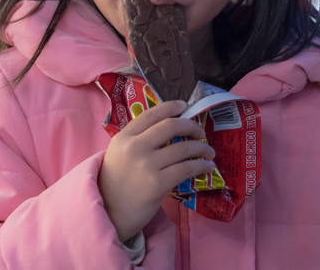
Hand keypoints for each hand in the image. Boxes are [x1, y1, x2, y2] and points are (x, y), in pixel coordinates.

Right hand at [97, 100, 215, 241]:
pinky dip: (201, 165)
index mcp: (123, 137)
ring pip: (182, 148)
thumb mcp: (118, 154)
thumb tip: (168, 129)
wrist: (110, 213)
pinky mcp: (157, 184)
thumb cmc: (116, 184)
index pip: (150, 114)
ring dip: (201, 148)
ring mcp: (146, 165)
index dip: (170, 107)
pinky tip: (207, 166)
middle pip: (170, 126)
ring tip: (209, 151)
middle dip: (191, 126)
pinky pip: (186, 168)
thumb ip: (137, 141)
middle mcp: (134, 147)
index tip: (184, 106)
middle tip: (201, 132)